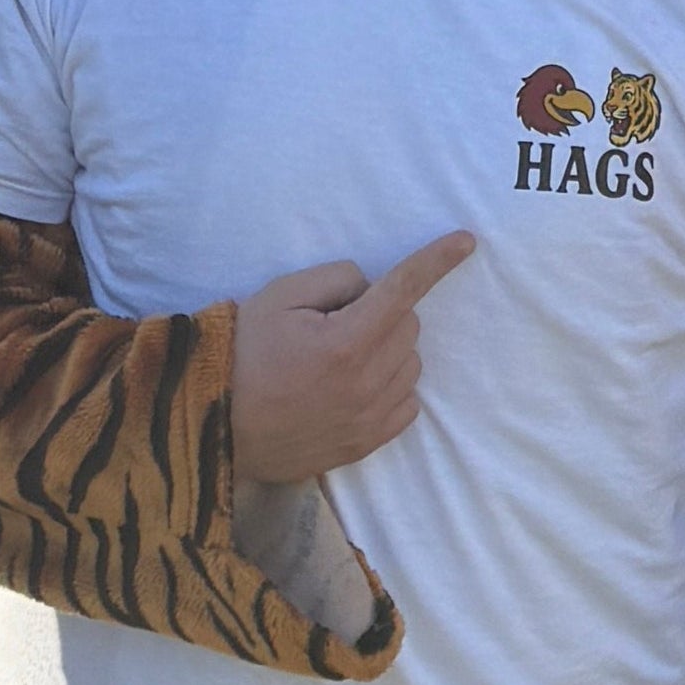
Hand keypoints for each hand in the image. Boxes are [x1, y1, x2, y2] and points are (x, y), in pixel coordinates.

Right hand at [230, 233, 474, 484]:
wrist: (217, 425)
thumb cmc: (244, 354)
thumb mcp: (278, 297)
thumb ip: (333, 279)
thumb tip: (369, 288)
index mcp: (346, 341)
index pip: (404, 290)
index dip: (437, 261)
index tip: (466, 241)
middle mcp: (366, 382)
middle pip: (409, 326)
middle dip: (384, 312)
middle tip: (334, 322)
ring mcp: (369, 418)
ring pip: (410, 363)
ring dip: (388, 349)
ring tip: (338, 357)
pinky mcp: (366, 443)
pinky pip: (407, 402)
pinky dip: (390, 385)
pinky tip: (354, 385)